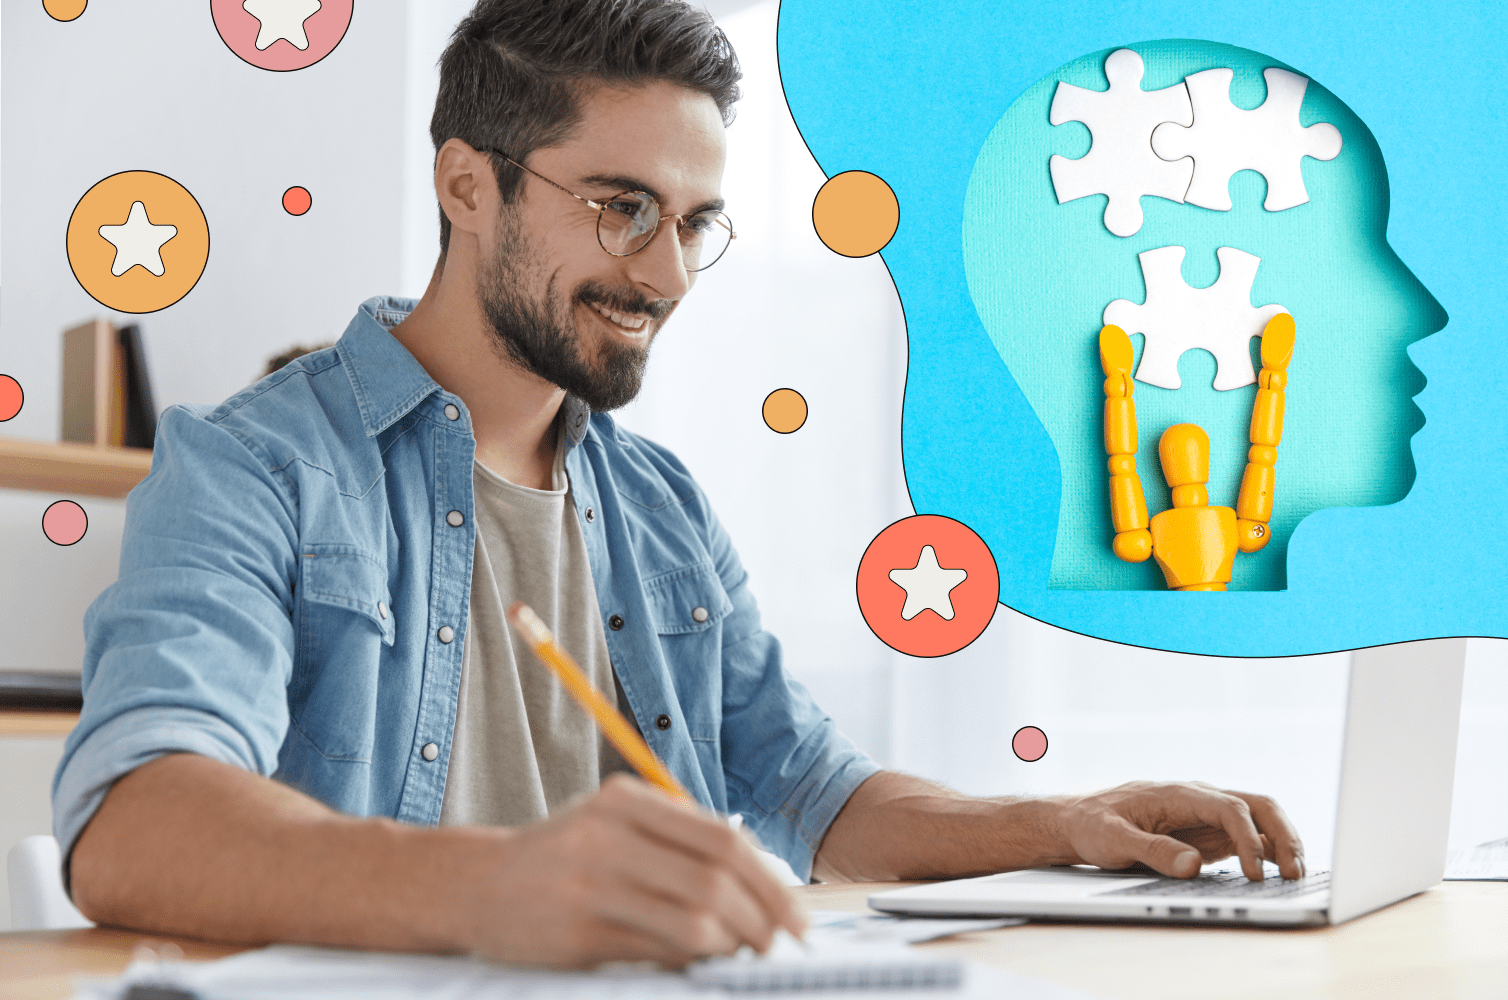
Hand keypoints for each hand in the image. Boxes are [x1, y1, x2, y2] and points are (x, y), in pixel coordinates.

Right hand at [465, 774, 804, 968]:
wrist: (475, 886)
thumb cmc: (562, 858)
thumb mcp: (615, 826)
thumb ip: (678, 843)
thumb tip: (760, 887)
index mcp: (626, 800)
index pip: (722, 839)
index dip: (770, 881)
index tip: (794, 915)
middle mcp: (608, 834)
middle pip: (716, 878)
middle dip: (762, 918)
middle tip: (778, 945)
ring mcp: (590, 883)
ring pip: (694, 919)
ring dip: (732, 944)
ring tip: (741, 954)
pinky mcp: (577, 932)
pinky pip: (657, 950)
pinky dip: (691, 960)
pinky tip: (697, 962)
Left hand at [1054, 780, 1303, 880]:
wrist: (1078, 821)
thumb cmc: (1092, 826)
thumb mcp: (1113, 840)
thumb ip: (1152, 850)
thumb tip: (1192, 865)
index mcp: (1179, 793)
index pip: (1230, 807)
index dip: (1248, 839)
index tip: (1255, 872)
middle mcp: (1199, 800)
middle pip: (1258, 806)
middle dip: (1283, 835)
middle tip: (1295, 873)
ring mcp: (1206, 816)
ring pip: (1260, 821)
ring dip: (1282, 844)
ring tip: (1296, 877)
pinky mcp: (1207, 835)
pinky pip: (1248, 838)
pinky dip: (1268, 853)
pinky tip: (1278, 876)